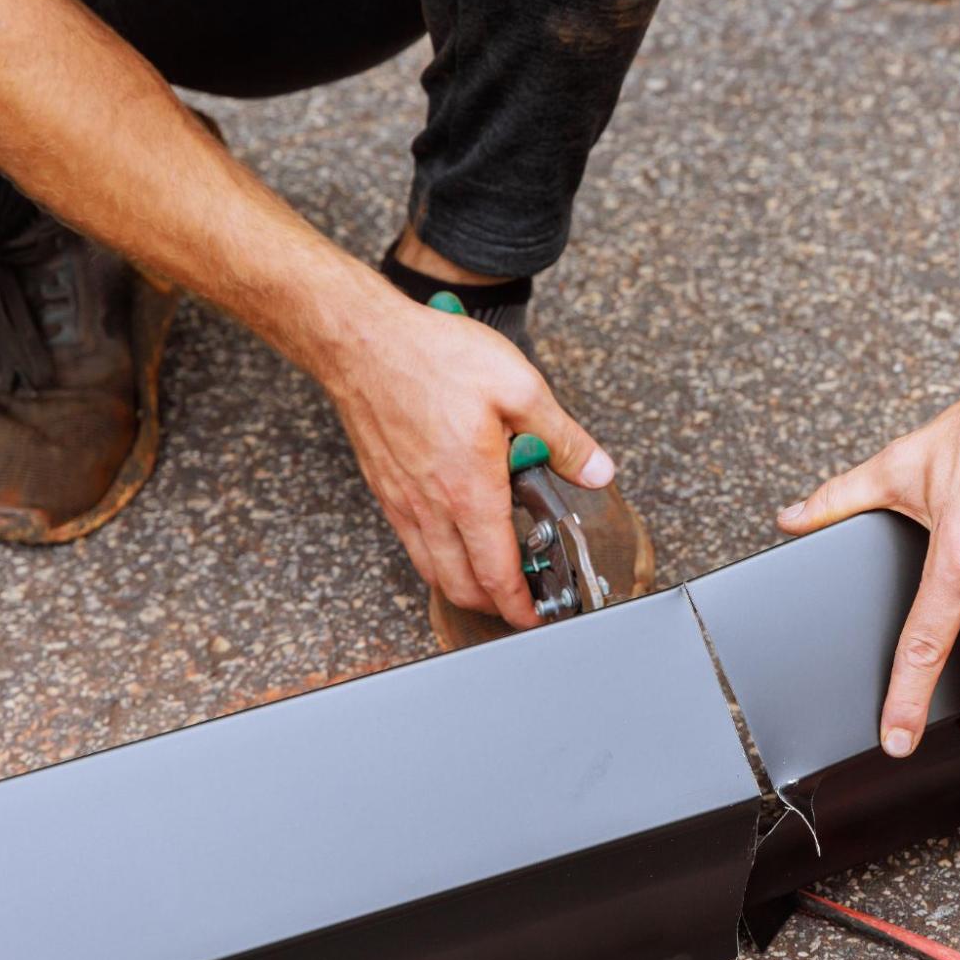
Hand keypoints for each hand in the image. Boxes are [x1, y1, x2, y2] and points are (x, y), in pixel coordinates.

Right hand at [314, 289, 613, 627]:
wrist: (362, 341)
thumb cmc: (433, 357)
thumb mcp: (519, 387)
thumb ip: (563, 437)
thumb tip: (597, 471)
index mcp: (470, 490)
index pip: (497, 573)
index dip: (519, 606)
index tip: (536, 617)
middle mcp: (432, 506)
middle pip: (462, 585)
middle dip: (495, 605)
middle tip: (522, 600)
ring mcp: (403, 501)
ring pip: (432, 570)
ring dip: (464, 585)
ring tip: (494, 574)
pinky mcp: (385, 488)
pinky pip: (412, 543)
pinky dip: (437, 558)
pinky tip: (456, 536)